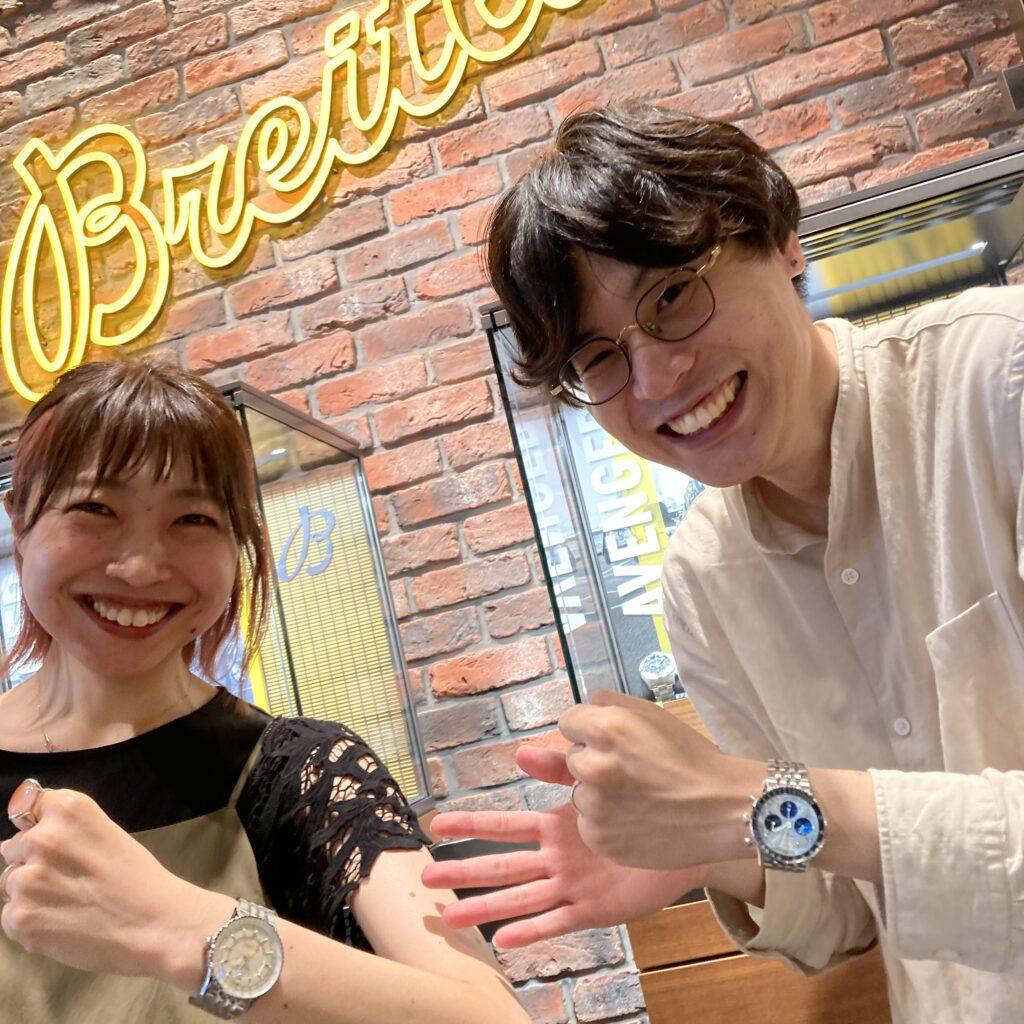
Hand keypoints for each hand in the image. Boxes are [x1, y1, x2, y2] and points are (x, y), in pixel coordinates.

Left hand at [0, 785, 230, 985]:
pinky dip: (32, 920)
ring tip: (70, 903)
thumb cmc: (137, 879)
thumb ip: (66, 830)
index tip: (53, 840)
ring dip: (32, 892)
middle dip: (33, 861)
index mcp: (68, 809)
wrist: (153, 925)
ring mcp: (26, 879)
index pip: (28, 805)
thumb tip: (23, 837)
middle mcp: (42, 838)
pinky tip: (63, 922)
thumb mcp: (107, 833)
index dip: (39, 824)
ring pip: (12, 883)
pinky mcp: (19, 917)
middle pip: (15, 847)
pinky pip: (12, 914)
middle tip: (70, 879)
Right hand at [421, 745, 708, 947]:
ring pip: (519, 897)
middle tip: (426, 879)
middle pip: (501, 865)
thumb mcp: (596, 777)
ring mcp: (572, 884)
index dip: (469, 825)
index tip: (434, 825)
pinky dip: (530, 931)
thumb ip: (559, 766)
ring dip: (484, 906)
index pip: (502, 825)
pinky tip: (503, 940)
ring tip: (449, 917)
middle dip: (463, 872)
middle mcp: (556, 857)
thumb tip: (519, 751)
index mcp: (555, 824)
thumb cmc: (644, 800)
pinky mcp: (594, 908)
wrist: (691, 829)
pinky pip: (557, 921)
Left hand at [561, 690, 759, 869]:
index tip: (608, 740)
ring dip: (597, 794)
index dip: (588, 730)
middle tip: (630, 769)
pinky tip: (636, 819)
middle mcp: (594, 767)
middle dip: (593, 760)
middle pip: (573, 758)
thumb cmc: (690, 757)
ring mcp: (595, 808)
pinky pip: (589, 825)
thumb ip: (606, 704)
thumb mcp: (651, 714)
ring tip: (637, 797)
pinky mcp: (601, 840)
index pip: (569, 722)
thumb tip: (581, 713)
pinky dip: (606, 823)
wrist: (722, 810)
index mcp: (607, 730)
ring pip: (580, 793)